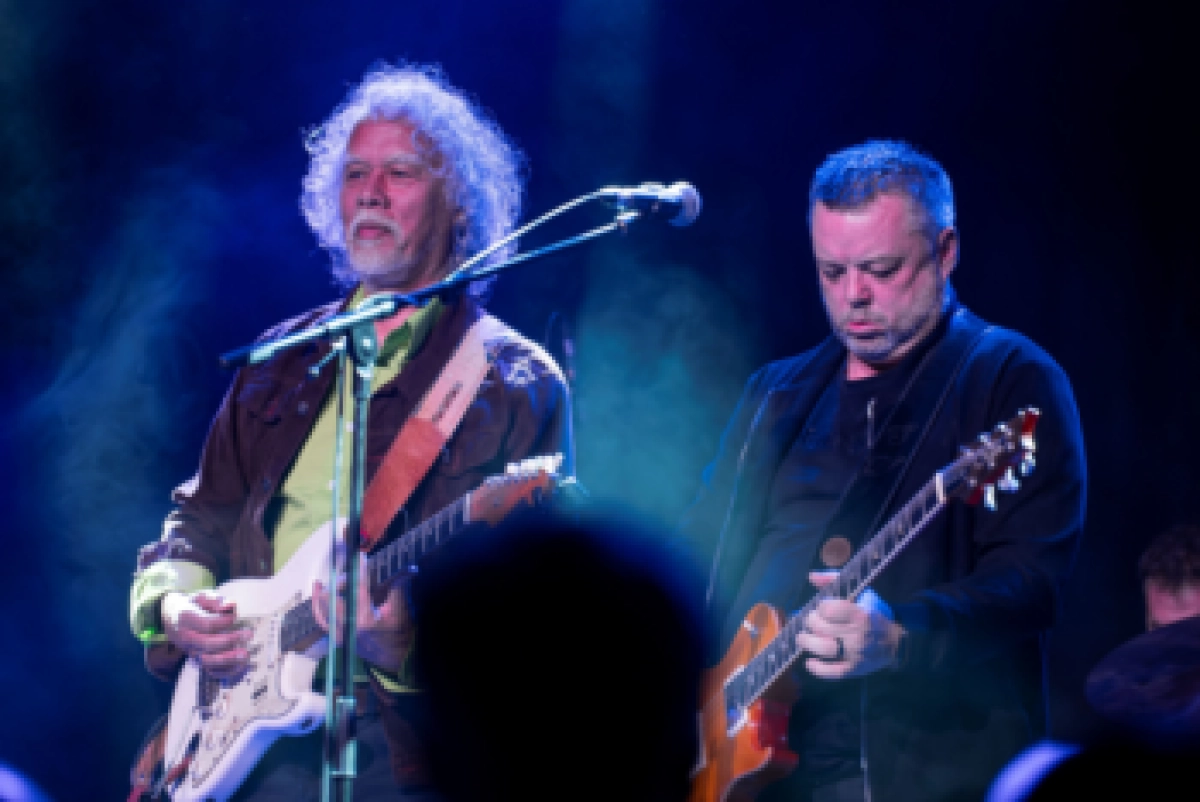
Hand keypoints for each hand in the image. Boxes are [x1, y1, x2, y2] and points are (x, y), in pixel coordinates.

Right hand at [161, 590, 252, 680]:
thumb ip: (216, 601)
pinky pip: (210, 671)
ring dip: (228, 659)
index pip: (206, 625)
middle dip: (229, 641)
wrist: (172, 618)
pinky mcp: (197, 660)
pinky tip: (240, 666)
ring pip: (208, 661)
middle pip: (207, 645)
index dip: (224, 622)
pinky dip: (226, 671)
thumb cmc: (192, 606)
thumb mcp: (201, 597)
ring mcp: (191, 652)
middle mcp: (187, 639)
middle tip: (248, 634)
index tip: (235, 617)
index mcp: (187, 621)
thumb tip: (230, 605)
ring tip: (245, 654)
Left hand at [312, 554, 411, 673]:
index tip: (360, 556)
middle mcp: (347, 627)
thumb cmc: (400, 635)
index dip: (359, 571)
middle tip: (349, 571)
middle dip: (340, 582)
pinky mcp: (339, 638)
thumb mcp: (401, 610)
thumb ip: (399, 587)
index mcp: (364, 619)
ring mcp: (340, 634)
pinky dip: (319, 608)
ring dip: (323, 594)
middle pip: (334, 599)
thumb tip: (409, 568)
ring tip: (320, 583)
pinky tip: (318, 594)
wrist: (396, 660)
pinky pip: (322, 622)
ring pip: (323, 610)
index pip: (359, 589)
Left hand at [794, 571, 905, 678]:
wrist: (898, 639)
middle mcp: (858, 635)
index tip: (822, 608)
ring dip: (808, 642)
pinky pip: (833, 672)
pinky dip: (818, 669)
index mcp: (860, 614)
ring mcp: (856, 654)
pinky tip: (809, 662)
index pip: (827, 610)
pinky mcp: (855, 669)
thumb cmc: (876, 611)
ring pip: (823, 648)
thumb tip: (811, 576)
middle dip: (811, 622)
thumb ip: (834, 581)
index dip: (821, 607)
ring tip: (803, 638)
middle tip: (811, 620)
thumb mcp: (860, 591)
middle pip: (821, 628)